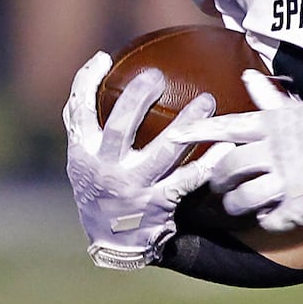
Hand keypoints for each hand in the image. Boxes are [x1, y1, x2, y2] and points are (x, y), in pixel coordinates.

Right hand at [63, 52, 221, 269]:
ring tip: (208, 101)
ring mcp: (134, 187)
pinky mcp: (160, 203)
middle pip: (121, 127)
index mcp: (84, 155)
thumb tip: (98, 68)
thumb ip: (88, 126)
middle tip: (158, 75)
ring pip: (164, 151)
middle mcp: (105, 170)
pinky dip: (208, 161)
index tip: (103, 59)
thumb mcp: (84, 163)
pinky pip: (189, 178)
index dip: (85, 85)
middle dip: (138, 98)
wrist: (115, 244)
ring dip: (188, 124)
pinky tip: (225, 145)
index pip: (77, 114)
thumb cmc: (102, 191)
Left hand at [170, 70, 302, 232]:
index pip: (228, 127)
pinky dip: (263, 218)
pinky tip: (268, 213)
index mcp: (276, 126)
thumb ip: (270, 99)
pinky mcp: (297, 207)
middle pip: (229, 167)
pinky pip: (266, 219)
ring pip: (242, 198)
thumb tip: (247, 76)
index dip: (199, 132)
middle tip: (219, 183)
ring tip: (238, 205)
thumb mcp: (302, 111)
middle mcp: (277, 152)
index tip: (174, 137)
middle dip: (218, 178)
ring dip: (236, 204)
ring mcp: (286, 182)